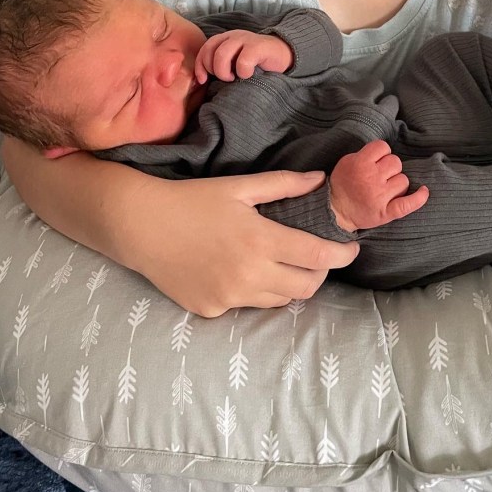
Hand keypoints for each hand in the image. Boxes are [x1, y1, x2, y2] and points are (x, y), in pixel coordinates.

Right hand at [131, 170, 360, 315]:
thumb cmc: (192, 200)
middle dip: (320, 273)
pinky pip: (246, 306)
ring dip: (289, 284)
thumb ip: (283, 185)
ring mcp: (230, 297)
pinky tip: (241, 271)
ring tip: (283, 263)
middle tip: (317, 256)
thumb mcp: (239, 186)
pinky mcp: (212, 310)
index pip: (318, 256)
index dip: (341, 254)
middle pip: (306, 287)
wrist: (140, 227)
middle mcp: (249, 275)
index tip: (351, 248)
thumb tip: (319, 181)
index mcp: (260, 240)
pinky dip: (254, 291)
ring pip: (279, 300)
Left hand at [196, 30, 293, 82]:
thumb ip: (220, 65)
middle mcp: (233, 36)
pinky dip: (243, 72)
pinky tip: (248, 75)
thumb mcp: (235, 62)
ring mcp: (246, 39)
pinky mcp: (259, 46)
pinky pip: (243, 61)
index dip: (200, 66)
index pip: (204, 49)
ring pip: (222, 55)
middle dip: (214, 70)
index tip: (203, 81)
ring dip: (224, 72)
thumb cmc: (257, 63)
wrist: (284, 54)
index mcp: (225, 39)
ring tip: (234, 78)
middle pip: (210, 52)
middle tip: (226, 78)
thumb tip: (202, 80)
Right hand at [329, 140, 428, 231]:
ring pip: (403, 180)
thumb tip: (384, 151)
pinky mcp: (386, 212)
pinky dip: (419, 198)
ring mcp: (380, 196)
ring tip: (386, 188)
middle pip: (396, 162)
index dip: (381, 153)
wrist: (335, 211)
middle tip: (380, 176)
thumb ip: (365, 154)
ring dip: (397, 183)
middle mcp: (371, 178)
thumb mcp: (347, 161)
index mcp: (360, 163)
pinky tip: (424, 191)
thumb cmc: (342, 184)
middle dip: (389, 167)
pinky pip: (408, 204)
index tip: (377, 160)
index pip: (383, 147)